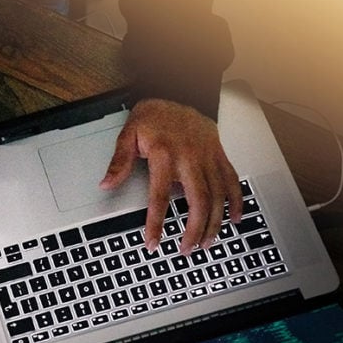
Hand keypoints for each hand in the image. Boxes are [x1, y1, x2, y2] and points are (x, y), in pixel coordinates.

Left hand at [100, 98, 242, 254]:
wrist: (179, 92)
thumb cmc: (153, 115)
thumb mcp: (128, 134)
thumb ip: (119, 162)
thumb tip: (106, 184)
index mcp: (164, 155)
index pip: (159, 197)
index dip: (156, 223)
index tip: (153, 242)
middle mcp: (190, 159)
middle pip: (198, 202)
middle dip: (194, 230)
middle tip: (186, 250)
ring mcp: (208, 158)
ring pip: (218, 196)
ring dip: (214, 223)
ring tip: (206, 243)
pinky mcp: (220, 156)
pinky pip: (232, 181)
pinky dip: (235, 202)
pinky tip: (234, 219)